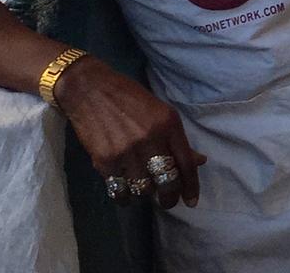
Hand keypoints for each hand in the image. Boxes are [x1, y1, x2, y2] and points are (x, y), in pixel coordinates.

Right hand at [54, 57, 206, 209]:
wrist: (89, 89)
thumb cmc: (128, 97)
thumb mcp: (160, 112)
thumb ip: (177, 139)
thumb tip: (199, 161)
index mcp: (168, 124)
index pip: (186, 163)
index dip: (191, 186)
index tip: (191, 201)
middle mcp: (151, 139)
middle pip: (167, 182)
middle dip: (170, 198)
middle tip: (167, 201)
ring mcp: (127, 152)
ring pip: (144, 190)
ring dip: (145, 192)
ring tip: (142, 185)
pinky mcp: (105, 161)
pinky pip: (120, 191)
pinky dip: (125, 196)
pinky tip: (126, 191)